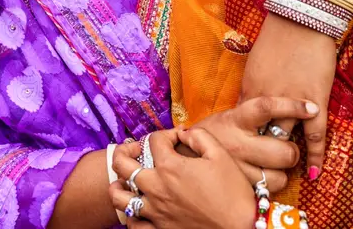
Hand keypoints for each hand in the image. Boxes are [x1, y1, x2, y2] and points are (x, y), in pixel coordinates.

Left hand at [110, 128, 255, 228]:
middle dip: (125, 150)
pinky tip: (139, 208)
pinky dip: (131, 215)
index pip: (153, 140)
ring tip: (127, 180)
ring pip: (119, 196)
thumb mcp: (221, 155)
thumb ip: (199, 137)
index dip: (166, 134)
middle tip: (134, 150)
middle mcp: (156, 188)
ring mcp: (154, 211)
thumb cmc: (234, 193)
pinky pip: (132, 224)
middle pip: (121, 163)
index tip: (178, 138)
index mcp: (170, 167)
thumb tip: (184, 133)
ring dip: (119, 184)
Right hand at [191, 96, 317, 191]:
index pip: (266, 108)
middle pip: (284, 151)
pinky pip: (268, 190)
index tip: (312, 108)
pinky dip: (271, 185)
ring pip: (280, 176)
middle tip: (286, 148)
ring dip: (283, 172)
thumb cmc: (214, 133)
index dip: (291, 107)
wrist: (181, 155)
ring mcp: (237, 168)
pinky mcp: (238, 186)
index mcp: (234, 119)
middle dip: (291, 151)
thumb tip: (288, 107)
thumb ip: (253, 114)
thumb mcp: (229, 116)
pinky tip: (264, 176)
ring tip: (273, 165)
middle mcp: (236, 144)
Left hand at [242, 12, 334, 179]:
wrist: (301, 19)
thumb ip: (252, 87)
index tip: (238, 155)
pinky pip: (315, 135)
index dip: (240, 142)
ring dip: (285, 156)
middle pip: (259, 137)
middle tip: (258, 170)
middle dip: (257, 155)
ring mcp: (291, 103)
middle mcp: (267, 101)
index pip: (241, 125)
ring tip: (284, 170)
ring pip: (284, 139)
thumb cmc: (277, 37)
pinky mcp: (314, 101)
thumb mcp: (254, 64)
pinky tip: (313, 173)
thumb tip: (249, 105)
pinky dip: (314, 156)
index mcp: (249, 91)